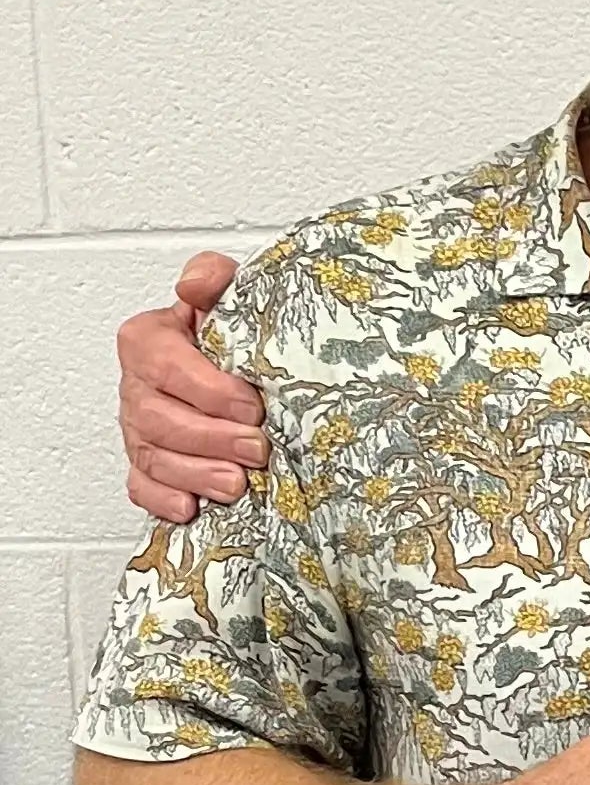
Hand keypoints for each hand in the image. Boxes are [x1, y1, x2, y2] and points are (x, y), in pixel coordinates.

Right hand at [119, 252, 260, 522]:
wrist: (235, 362)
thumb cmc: (231, 331)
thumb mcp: (228, 294)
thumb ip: (212, 278)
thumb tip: (195, 282)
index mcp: (148, 341)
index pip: (165, 366)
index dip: (209, 389)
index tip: (251, 403)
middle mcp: (137, 385)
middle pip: (158, 419)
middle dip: (211, 438)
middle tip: (256, 448)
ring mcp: (138, 427)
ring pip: (153, 456)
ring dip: (195, 474)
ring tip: (236, 483)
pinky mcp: (146, 462)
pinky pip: (142, 486)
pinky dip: (164, 499)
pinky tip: (191, 506)